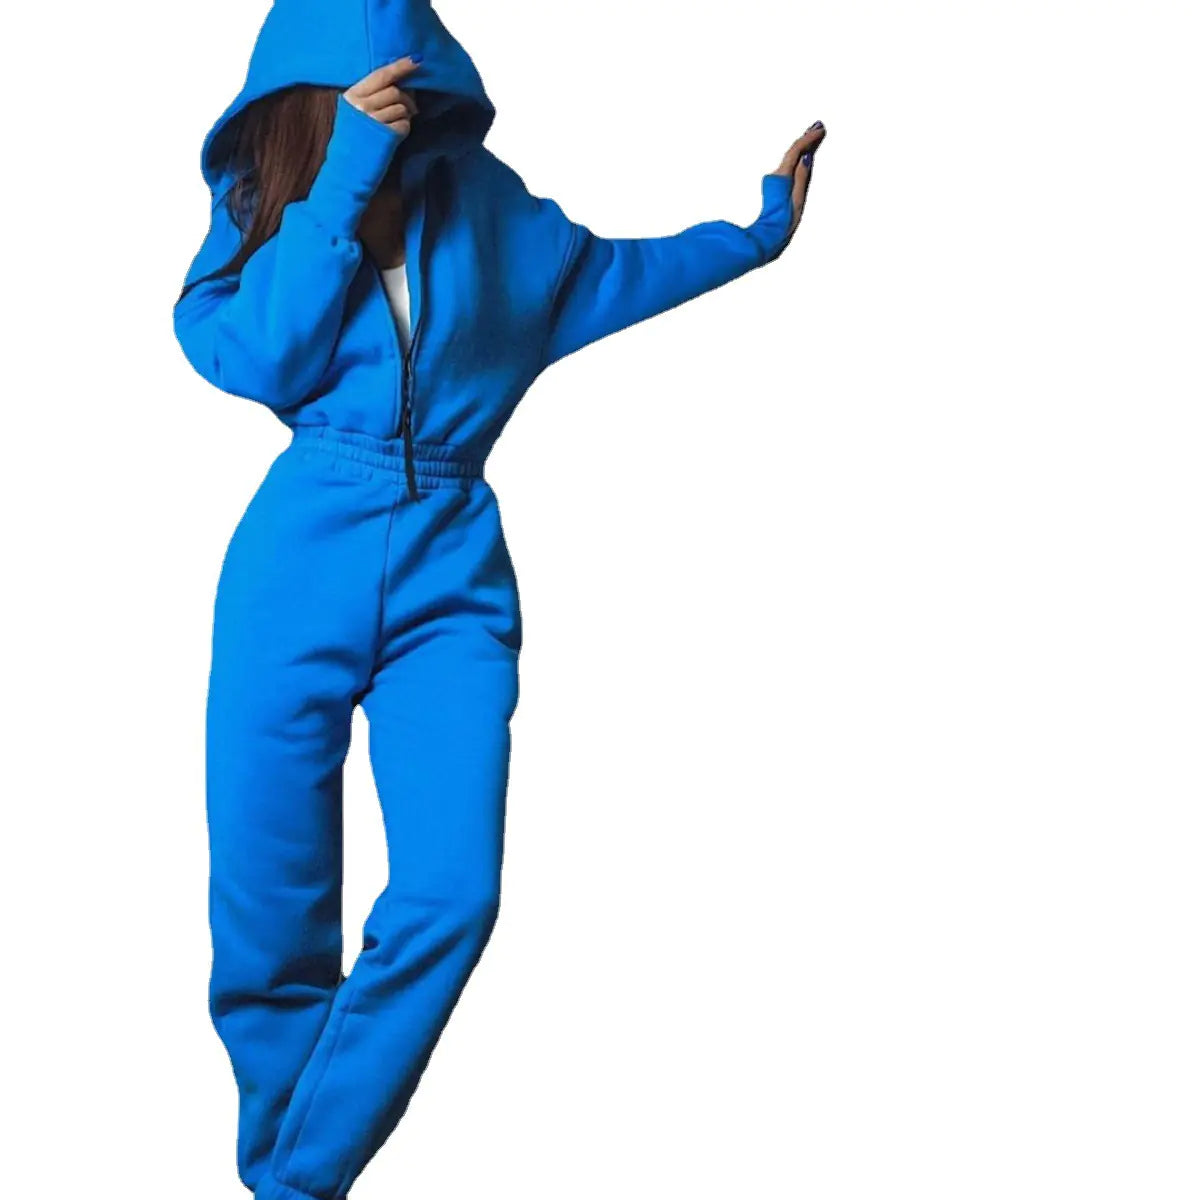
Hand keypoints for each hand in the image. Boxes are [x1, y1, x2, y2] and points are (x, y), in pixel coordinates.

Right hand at [343, 56, 422, 136]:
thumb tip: (402, 83)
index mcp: (353, 95)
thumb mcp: (356, 110)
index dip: (400, 67)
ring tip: (397, 122)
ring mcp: (373, 122)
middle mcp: (361, 106)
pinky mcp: (384, 136)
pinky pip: (404, 125)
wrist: (348, 165)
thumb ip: (372, 94)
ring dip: (405, 115)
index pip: (380, 75)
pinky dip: (404, 128)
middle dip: (407, 98)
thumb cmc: (355, 136)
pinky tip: (395, 133)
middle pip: (394, 91)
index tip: (416, 60)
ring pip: (401, 108)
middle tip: (410, 108)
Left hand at [772, 121, 826, 239]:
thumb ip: (801, 177)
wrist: (766, 238)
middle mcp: (776, 177)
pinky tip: (802, 156)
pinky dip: (797, 158)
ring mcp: (774, 182)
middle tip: (818, 127)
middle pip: (793, 153)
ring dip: (802, 147)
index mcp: (782, 177)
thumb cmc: (781, 223)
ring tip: (812, 136)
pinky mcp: (775, 188)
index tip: (819, 129)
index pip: (796, 151)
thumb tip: (806, 157)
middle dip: (806, 139)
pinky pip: (788, 167)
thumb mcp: (796, 200)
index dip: (808, 138)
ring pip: (791, 159)